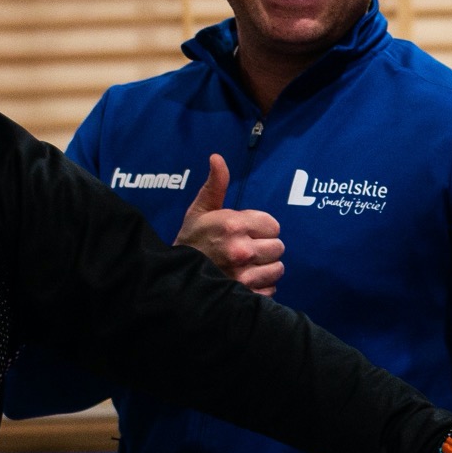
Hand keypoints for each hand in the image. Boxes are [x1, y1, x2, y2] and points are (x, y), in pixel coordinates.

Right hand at [177, 154, 283, 294]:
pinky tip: (245, 282)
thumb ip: (215, 185)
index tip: (245, 232)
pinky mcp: (245, 294)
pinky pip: (270, 289)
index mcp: (233, 225)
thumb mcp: (200, 210)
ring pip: (277, 269)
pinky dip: (261, 287)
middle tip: (246, 250)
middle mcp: (241, 250)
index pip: (273, 225)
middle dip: (265, 247)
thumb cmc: (191, 241)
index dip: (261, 228)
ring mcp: (244, 275)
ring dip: (266, 268)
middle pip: (278, 247)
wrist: (173, 277)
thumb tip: (217, 157)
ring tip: (247, 266)